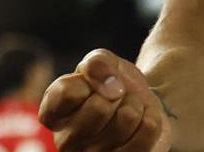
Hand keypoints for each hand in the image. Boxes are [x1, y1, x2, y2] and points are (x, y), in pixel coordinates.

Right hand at [39, 49, 172, 151]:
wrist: (141, 107)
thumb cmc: (113, 85)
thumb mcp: (101, 62)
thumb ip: (97, 63)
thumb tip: (110, 85)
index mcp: (52, 115)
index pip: (67, 92)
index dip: (92, 79)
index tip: (98, 81)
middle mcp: (66, 142)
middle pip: (99, 107)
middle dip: (117, 92)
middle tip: (116, 98)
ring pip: (127, 118)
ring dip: (135, 105)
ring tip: (128, 111)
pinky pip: (148, 130)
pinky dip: (151, 117)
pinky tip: (140, 124)